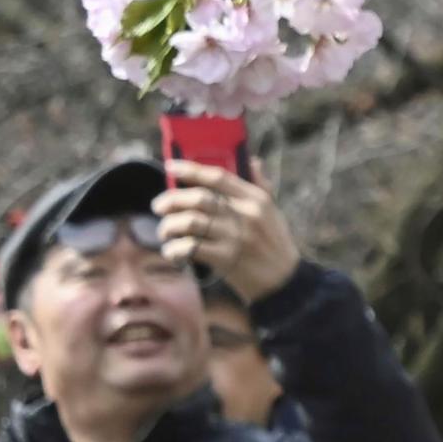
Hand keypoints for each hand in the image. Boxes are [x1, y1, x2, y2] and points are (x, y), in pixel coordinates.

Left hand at [153, 160, 301, 302]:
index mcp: (256, 199)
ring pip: (190, 222)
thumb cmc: (273, 243)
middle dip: (171, 200)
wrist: (283, 281)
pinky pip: (190, 248)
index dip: (191, 169)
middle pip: (199, 198)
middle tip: (159, 206)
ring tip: (165, 232)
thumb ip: (261, 185)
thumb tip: (252, 160)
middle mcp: (246, 215)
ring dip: (169, 226)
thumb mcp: (272, 211)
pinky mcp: (226, 259)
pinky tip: (173, 251)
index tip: (171, 166)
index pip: (218, 177)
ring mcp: (236, 237)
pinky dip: (174, 249)